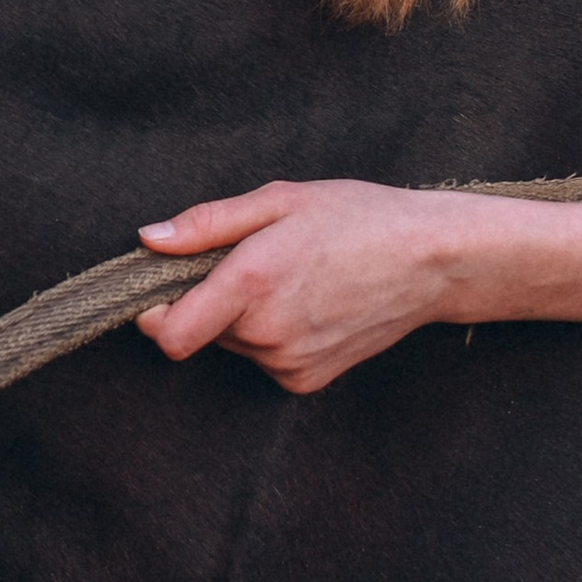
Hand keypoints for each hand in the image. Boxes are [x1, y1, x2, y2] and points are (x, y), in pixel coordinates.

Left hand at [133, 179, 469, 394]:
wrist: (433, 262)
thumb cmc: (358, 218)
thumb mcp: (279, 200)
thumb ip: (206, 224)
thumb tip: (148, 240)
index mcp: (251, 284)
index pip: (169, 334)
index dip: (154, 314)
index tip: (163, 289)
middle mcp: (266, 333)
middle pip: (200, 331)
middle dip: (209, 301)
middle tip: (255, 263)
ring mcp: (289, 363)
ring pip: (233, 345)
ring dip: (242, 318)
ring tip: (292, 280)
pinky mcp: (307, 380)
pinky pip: (264, 360)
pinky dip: (271, 337)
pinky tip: (308, 306)